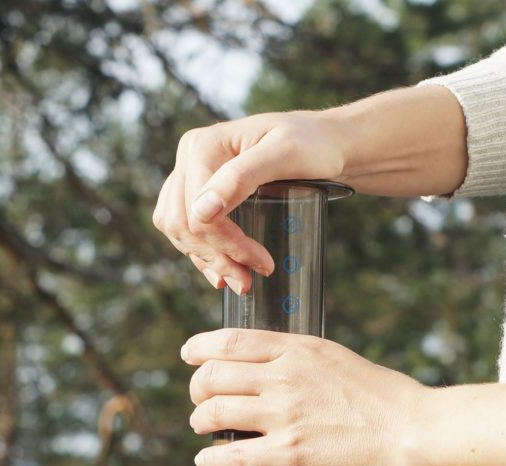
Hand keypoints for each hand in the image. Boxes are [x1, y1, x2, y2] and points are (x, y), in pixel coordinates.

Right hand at [153, 111, 345, 293]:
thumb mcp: (285, 154)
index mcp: (202, 146)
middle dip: (214, 259)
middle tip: (247, 283)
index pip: (198, 212)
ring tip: (239, 281)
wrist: (326, 142)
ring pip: (179, 231)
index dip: (227, 245)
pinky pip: (186, 231)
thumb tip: (202, 210)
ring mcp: (191, 175)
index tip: (263, 264)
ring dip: (206, 262)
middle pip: (182, 224)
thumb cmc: (311, 144)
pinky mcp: (199, 192)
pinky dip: (203, 254)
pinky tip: (222, 270)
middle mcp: (190, 158)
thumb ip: (242, 176)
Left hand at [183, 328, 423, 465]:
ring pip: (214, 413)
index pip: (229, 341)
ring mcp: (284, 416)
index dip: (199, 348)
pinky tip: (206, 461)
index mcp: (296, 350)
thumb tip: (267, 362)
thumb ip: (298, 357)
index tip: (189, 355)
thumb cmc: (382, 397)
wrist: (411, 431)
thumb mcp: (335, 357)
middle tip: (198, 400)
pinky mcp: (289, 454)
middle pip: (212, 376)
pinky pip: (232, 456)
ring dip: (199, 421)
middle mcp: (284, 378)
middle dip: (196, 389)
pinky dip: (210, 459)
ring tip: (202, 427)